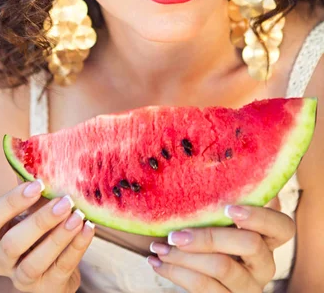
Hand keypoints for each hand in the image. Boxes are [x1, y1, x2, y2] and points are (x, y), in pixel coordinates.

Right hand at [0, 179, 94, 291]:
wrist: (55, 271)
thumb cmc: (42, 229)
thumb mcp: (34, 207)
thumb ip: (32, 184)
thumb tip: (34, 146)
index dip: (11, 201)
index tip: (38, 184)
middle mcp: (3, 259)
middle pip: (13, 243)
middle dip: (39, 221)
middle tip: (65, 201)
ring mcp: (23, 278)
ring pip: (35, 262)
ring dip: (58, 237)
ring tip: (78, 216)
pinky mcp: (47, 288)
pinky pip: (61, 269)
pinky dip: (76, 248)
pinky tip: (89, 229)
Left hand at [147, 205, 295, 291]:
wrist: (194, 275)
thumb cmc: (206, 232)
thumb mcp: (215, 217)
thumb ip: (221, 198)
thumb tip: (207, 158)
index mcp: (267, 238)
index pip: (282, 227)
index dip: (260, 216)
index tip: (227, 207)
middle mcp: (264, 264)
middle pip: (250, 245)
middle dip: (211, 236)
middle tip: (176, 233)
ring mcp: (248, 286)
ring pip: (222, 268)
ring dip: (184, 256)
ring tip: (159, 246)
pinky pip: (204, 288)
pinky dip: (175, 272)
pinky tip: (155, 261)